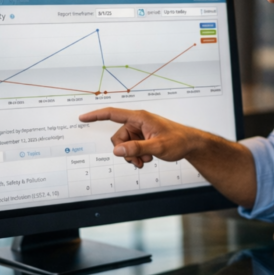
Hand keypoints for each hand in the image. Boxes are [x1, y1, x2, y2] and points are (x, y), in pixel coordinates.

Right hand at [79, 108, 199, 168]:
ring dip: (132, 155)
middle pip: (118, 137)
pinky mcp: (142, 138)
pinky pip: (131, 148)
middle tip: (138, 161)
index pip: (113, 114)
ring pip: (124, 145)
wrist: (190, 144)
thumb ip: (137, 148)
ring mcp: (140, 131)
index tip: (83, 117)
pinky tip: (147, 159)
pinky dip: (136, 156)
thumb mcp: (157, 147)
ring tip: (145, 161)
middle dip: (125, 151)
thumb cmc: (178, 140)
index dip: (96, 115)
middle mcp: (138, 123)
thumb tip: (118, 151)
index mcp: (140, 118)